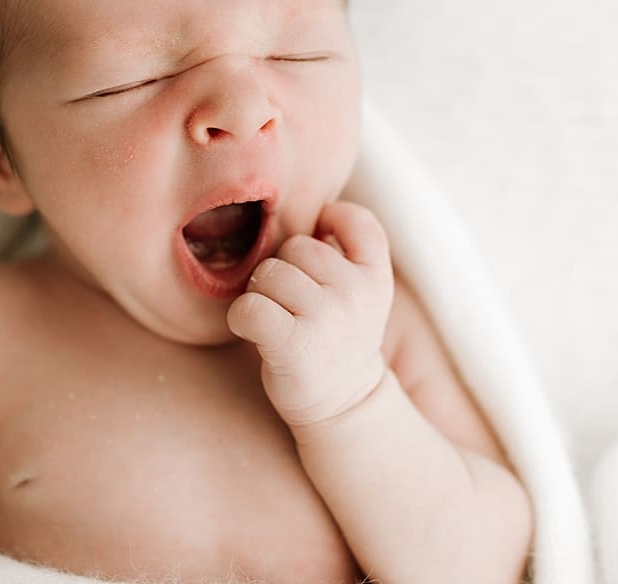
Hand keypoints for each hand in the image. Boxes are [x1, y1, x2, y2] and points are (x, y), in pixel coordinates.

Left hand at [227, 201, 393, 427]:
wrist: (343, 407)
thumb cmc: (337, 339)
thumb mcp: (360, 294)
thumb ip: (343, 252)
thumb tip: (311, 212)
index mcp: (375, 277)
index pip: (358, 221)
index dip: (333, 221)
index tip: (322, 243)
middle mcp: (355, 293)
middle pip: (294, 247)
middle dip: (285, 271)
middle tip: (295, 306)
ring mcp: (326, 318)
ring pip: (267, 274)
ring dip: (262, 295)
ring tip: (278, 321)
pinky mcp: (292, 343)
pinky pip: (249, 306)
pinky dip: (241, 317)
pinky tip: (254, 330)